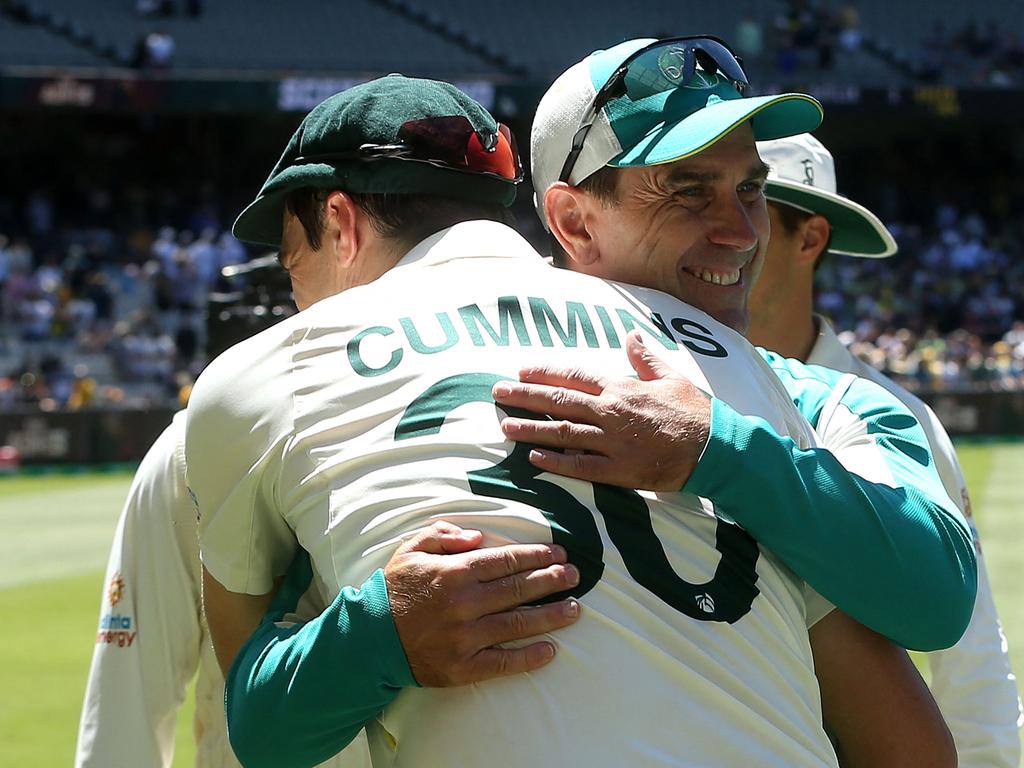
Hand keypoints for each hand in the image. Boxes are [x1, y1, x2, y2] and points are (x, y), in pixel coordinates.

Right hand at [384, 521, 581, 686]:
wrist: (369, 639)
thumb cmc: (394, 589)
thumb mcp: (412, 549)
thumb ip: (445, 535)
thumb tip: (478, 536)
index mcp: (455, 573)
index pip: (506, 561)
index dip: (537, 555)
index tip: (558, 552)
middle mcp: (465, 605)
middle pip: (520, 589)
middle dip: (553, 579)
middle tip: (575, 575)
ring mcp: (466, 638)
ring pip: (519, 625)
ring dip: (551, 616)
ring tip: (574, 609)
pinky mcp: (463, 668)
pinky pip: (503, 663)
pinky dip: (529, 658)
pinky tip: (551, 650)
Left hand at [492, 331, 710, 491]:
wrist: (716, 447)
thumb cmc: (694, 412)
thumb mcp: (670, 377)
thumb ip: (645, 359)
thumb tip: (631, 336)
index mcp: (621, 388)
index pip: (574, 376)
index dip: (545, 373)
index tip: (521, 371)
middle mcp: (611, 411)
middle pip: (559, 401)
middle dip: (525, 396)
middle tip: (497, 393)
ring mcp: (613, 442)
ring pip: (562, 433)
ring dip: (531, 429)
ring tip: (505, 427)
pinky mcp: (619, 470)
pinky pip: (580, 466)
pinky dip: (556, 462)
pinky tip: (534, 460)